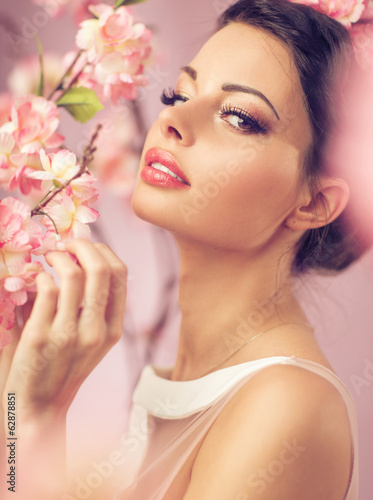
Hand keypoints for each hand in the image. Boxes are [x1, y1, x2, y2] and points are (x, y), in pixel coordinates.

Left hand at [0, 239, 126, 498]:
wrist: (37, 409)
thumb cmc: (61, 369)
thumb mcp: (90, 342)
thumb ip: (93, 307)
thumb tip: (80, 262)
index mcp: (112, 329)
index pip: (120, 275)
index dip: (103, 251)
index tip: (86, 245)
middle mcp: (96, 330)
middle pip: (100, 269)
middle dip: (83, 245)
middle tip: (67, 242)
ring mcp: (69, 334)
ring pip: (72, 275)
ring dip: (58, 256)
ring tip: (48, 256)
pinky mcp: (40, 336)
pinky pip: (45, 289)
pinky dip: (40, 276)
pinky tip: (35, 280)